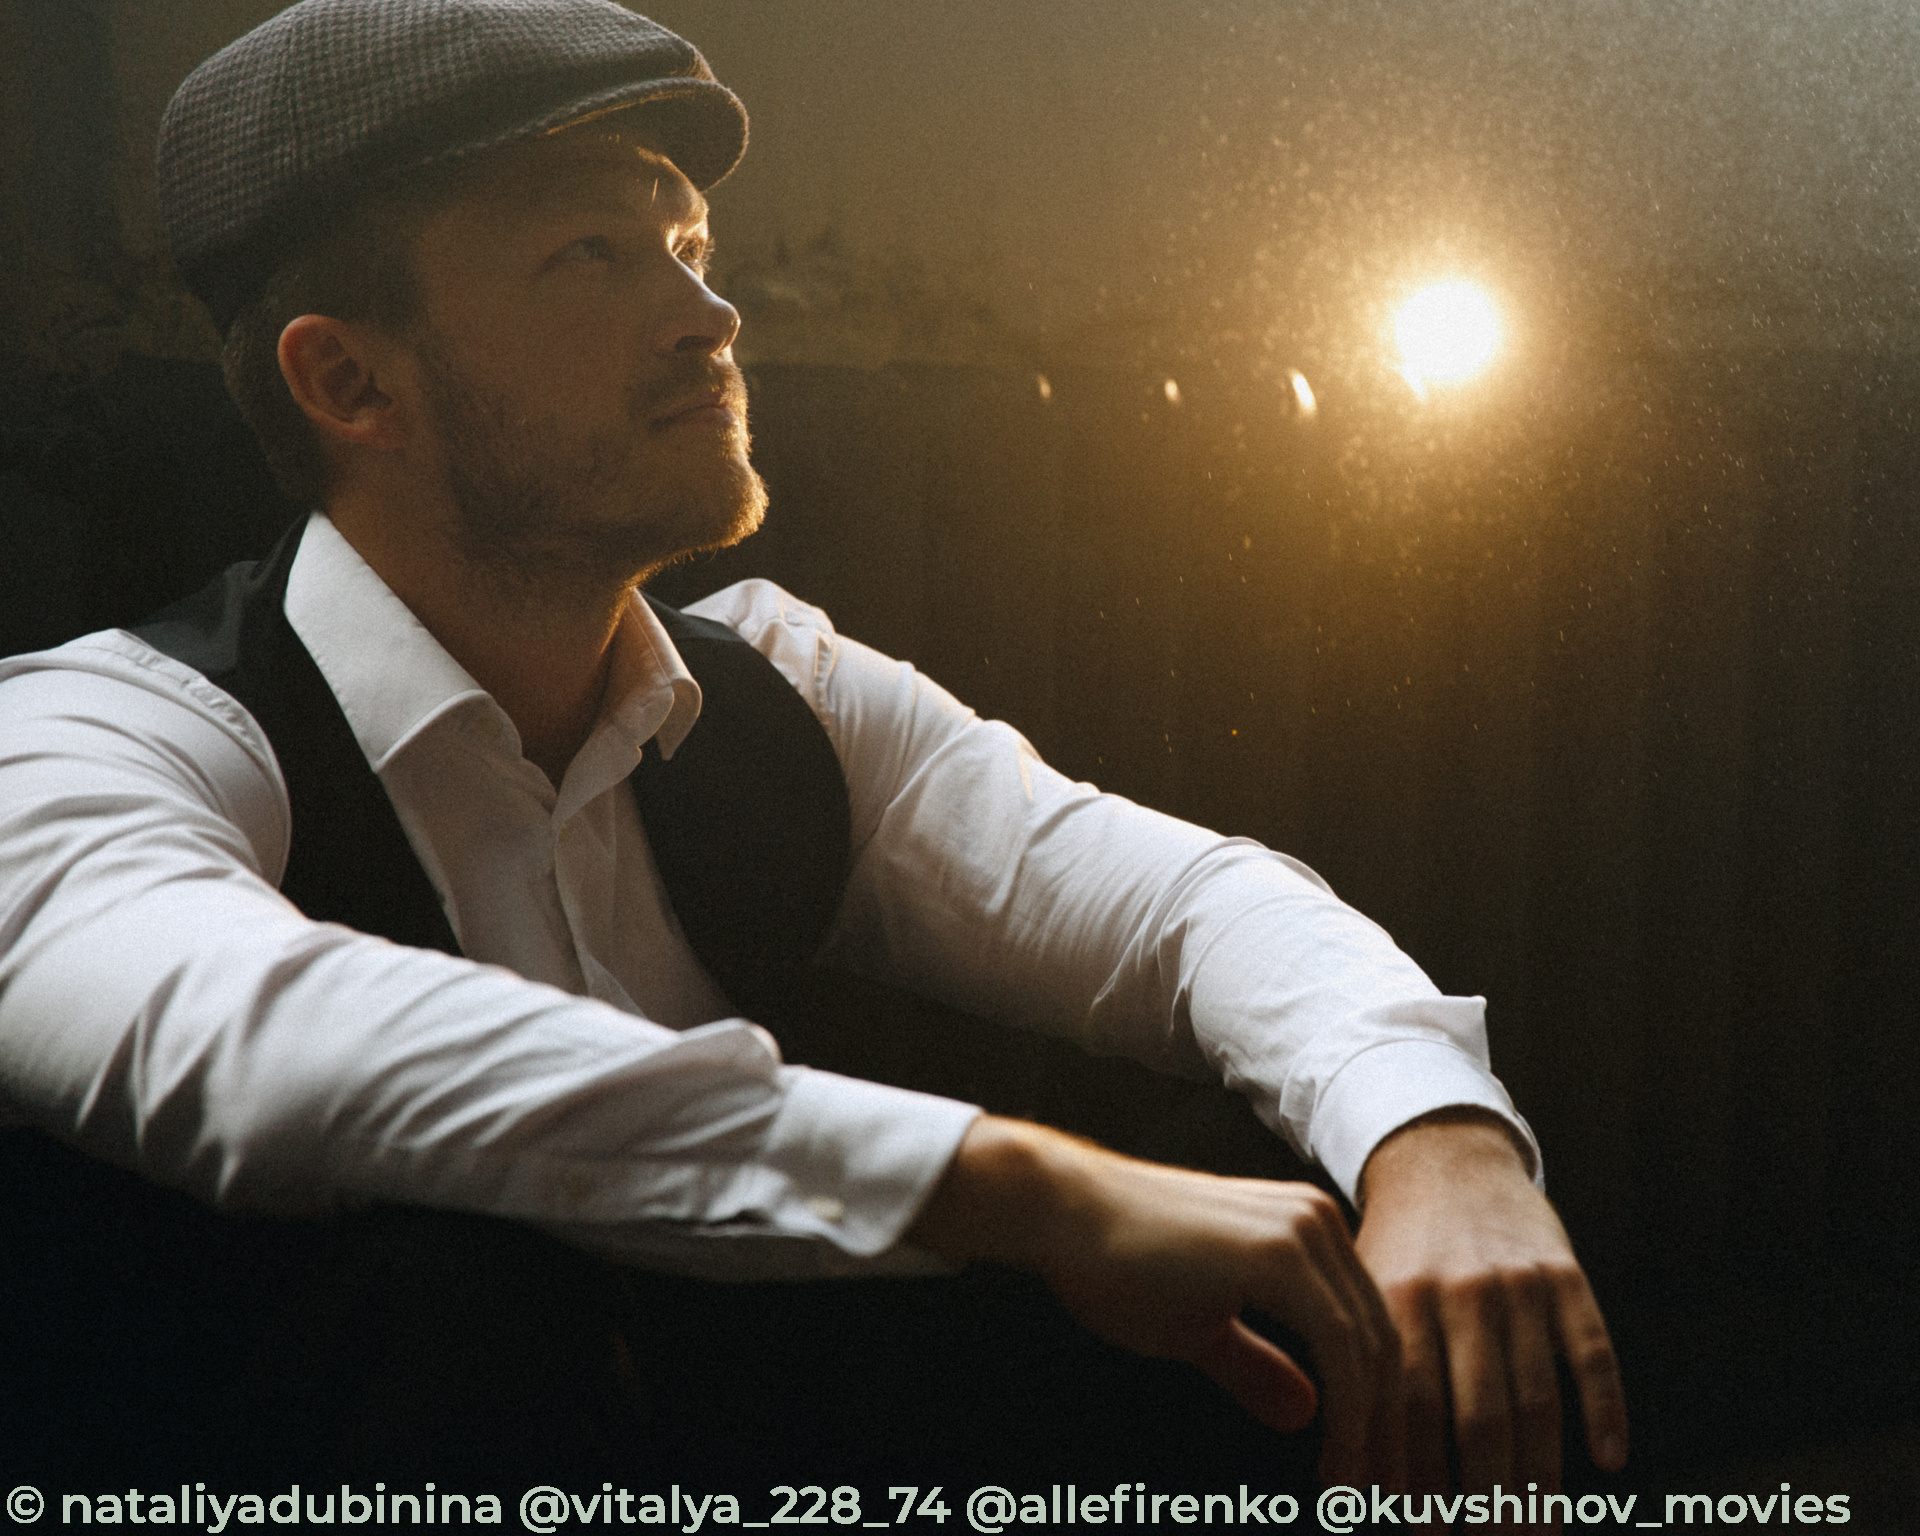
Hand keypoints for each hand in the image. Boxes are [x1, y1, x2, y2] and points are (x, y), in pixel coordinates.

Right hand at [909, 1115, 1403, 1486]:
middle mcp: (1319, 1220)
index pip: (1369, 1329)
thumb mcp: (1200, 1326)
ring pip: (1373, 1351)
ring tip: (1360, 1501)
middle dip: (1390, 1433)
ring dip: (1375, 1437)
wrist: (1062, 1212)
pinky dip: (1350, 1417)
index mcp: (1307, 1229)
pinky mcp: (1281, 1253)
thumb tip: (1308, 1412)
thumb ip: (1257, 1364)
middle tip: (1387, 1507)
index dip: (1380, 1411)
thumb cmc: (1117, 1262)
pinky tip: (1336, 1466)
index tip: (1374, 1478)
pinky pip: (1342, 1349)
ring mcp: (1304, 1230)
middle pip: (1385, 1342)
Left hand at [1355, 1110, 1628, 1504]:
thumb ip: (1357, 1372)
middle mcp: (1458, 1293)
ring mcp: (1517, 1284)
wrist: (1443, 1155)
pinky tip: (1608, 1461)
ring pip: (1537, 1399)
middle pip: (1478, 1418)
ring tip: (1538, 1533)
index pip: (1409, 1411)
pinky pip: (1592, 1351)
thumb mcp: (1362, 1293)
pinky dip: (1605, 1407)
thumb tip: (1337, 1475)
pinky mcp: (1565, 1274)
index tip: (1418, 1532)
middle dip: (1484, 1498)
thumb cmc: (1394, 1246)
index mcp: (1397, 1301)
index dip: (1415, 1480)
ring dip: (1541, 1478)